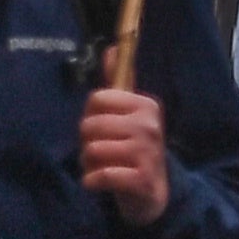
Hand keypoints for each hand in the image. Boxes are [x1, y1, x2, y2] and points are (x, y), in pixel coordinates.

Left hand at [80, 87, 171, 226]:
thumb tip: (111, 47)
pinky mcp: (142, 180)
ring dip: (87, 163)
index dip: (90, 116)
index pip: (97, 99)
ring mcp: (148, 153)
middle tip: (100, 152)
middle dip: (86, 141)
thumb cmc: (133, 147)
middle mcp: (150, 126)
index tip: (102, 128)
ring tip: (100, 166)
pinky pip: (102, 175)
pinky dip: (91, 180)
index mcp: (146, 106)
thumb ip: (117, 81)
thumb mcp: (127, 113)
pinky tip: (97, 182)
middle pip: (90, 125)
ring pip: (92, 149)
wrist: (153, 192)